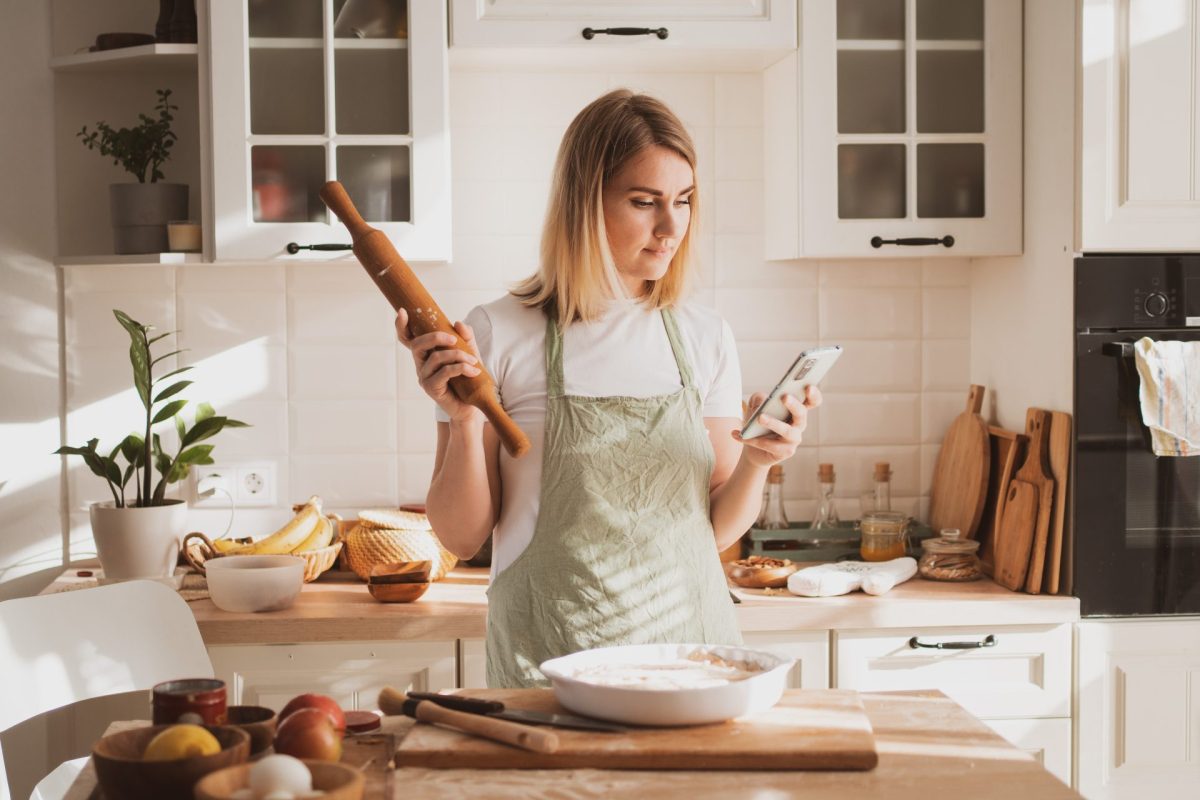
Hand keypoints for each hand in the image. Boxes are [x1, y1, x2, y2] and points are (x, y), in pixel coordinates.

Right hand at [396, 309, 483, 423]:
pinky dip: (460, 368)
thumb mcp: (469, 354)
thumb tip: (458, 323)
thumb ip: (465, 338)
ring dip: (457, 355)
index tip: (403, 311)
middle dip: (435, 337)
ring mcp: (424, 377)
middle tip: (454, 339)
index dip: (402, 326)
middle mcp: (420, 364)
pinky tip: (473, 371)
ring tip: (473, 361)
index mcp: (426, 353)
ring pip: (436, 358)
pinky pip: (444, 372)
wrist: (471, 406)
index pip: (408, 338)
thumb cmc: (467, 379)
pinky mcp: (431, 388)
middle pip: (418, 344)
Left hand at [732, 385, 822, 467]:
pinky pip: (769, 445)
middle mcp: (799, 424)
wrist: (753, 447)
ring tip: (760, 417)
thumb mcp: (756, 406)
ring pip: (787, 430)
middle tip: (784, 396)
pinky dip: (752, 439)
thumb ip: (759, 398)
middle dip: (794, 405)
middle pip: (801, 413)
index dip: (813, 394)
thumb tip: (763, 401)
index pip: (812, 401)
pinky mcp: (786, 451)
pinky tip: (737, 434)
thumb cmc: (758, 422)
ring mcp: (794, 439)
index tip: (808, 386)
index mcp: (796, 409)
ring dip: (774, 423)